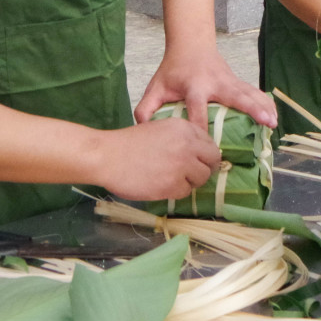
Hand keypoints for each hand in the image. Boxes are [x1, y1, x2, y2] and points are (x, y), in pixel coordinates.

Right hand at [93, 117, 221, 202]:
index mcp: (185, 128)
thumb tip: (199, 152)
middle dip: (204, 168)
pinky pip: (186, 192)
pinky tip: (162, 186)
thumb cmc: (129, 143)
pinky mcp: (173, 184)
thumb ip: (182, 137)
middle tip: (191, 174)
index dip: (205, 154)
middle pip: (212, 161)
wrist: (107, 156)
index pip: (210, 143)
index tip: (197, 161)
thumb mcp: (160, 128)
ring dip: (190, 181)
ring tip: (173, 180)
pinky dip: (176, 191)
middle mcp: (188, 145)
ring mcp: (182, 165)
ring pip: (202, 178)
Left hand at [135, 46, 277, 128]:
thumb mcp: (156, 86)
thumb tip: (144, 130)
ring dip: (264, 107)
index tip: (207, 144)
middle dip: (252, 109)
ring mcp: (230, 81)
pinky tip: (275, 115)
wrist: (191, 45)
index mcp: (195, 86)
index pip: (198, 109)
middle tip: (266, 123)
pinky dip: (265, 103)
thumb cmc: (172, 70)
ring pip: (250, 93)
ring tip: (275, 123)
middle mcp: (216, 83)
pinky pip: (254, 92)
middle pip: (237, 96)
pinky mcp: (237, 81)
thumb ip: (146, 108)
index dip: (201, 126)